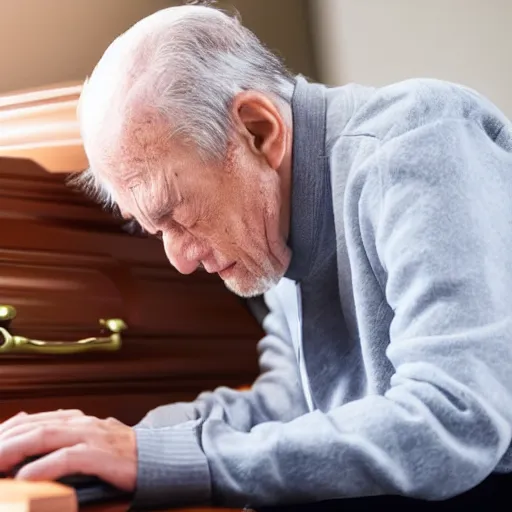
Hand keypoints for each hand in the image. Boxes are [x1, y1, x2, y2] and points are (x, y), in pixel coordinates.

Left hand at [0, 409, 135, 491]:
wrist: (158, 457)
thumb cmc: (122, 453)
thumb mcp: (90, 440)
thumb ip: (64, 436)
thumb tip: (31, 432)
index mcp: (77, 420)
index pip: (31, 420)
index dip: (5, 431)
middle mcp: (82, 423)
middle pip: (33, 426)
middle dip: (3, 440)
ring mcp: (92, 437)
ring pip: (45, 436)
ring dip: (13, 450)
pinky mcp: (103, 455)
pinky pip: (68, 458)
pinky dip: (43, 467)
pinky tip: (25, 478)